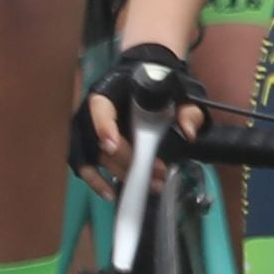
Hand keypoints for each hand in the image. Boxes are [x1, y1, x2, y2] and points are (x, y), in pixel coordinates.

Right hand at [77, 36, 197, 181]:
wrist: (146, 81)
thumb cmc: (159, 85)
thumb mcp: (178, 91)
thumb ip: (187, 109)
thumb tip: (188, 131)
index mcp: (109, 92)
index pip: (100, 109)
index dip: (103, 128)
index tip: (112, 147)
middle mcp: (92, 112)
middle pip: (101, 142)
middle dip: (129, 161)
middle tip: (159, 172)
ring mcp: (89, 130)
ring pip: (95, 158)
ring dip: (120, 174)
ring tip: (148, 185)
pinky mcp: (92, 146)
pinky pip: (85, 165)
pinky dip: (95, 181)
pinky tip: (109, 193)